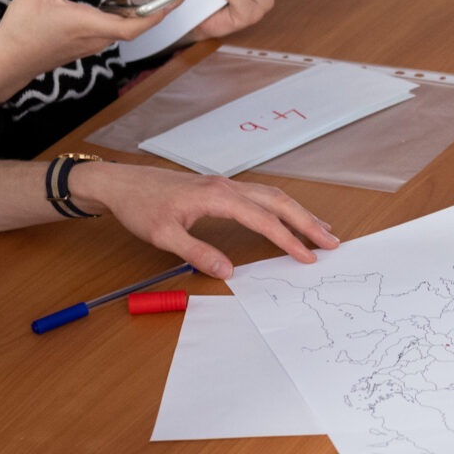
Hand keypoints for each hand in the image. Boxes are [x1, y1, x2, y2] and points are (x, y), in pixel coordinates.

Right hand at [0, 0, 176, 104]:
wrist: (8, 61)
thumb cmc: (21, 29)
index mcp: (89, 25)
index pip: (135, 25)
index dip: (159, 14)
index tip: (176, 0)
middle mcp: (96, 38)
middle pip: (136, 27)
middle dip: (158, 11)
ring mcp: (91, 45)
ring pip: (125, 31)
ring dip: (142, 16)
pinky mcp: (85, 46)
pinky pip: (114, 33)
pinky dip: (126, 20)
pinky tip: (126, 7)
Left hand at [67, 161, 339, 279]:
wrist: (122, 182)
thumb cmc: (141, 206)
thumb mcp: (163, 236)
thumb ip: (197, 252)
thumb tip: (228, 271)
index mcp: (217, 196)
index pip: (263, 219)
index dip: (288, 240)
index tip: (308, 257)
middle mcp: (227, 186)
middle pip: (278, 202)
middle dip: (307, 222)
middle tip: (332, 242)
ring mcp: (226, 185)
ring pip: (273, 196)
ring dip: (298, 213)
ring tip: (321, 230)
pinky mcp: (221, 188)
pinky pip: (261, 196)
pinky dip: (282, 207)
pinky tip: (288, 216)